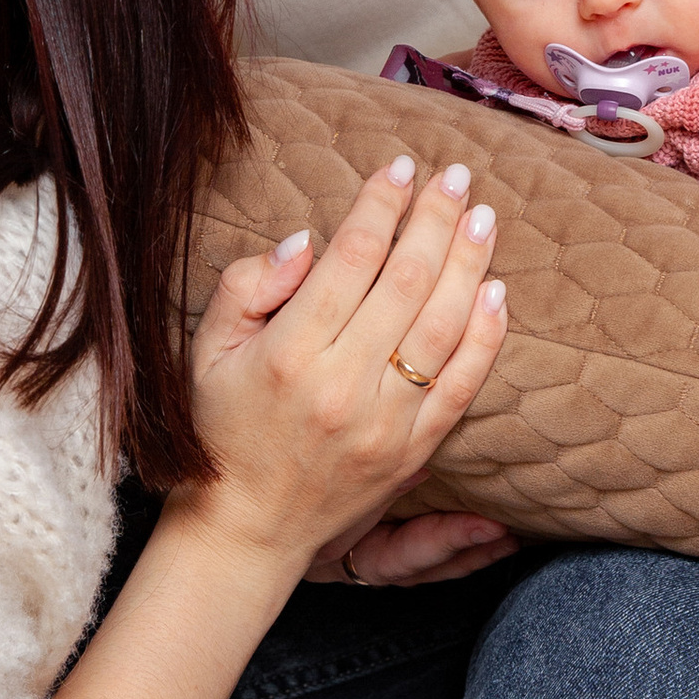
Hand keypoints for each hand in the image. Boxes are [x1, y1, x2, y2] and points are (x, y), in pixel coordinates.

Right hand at [41, 157, 506, 698]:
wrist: (245, 532)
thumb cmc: (219, 431)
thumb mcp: (205, 352)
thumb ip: (248, 286)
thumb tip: (309, 241)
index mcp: (288, 354)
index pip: (350, 258)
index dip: (381, 204)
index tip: (401, 166)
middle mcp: (342, 386)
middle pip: (406, 281)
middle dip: (435, 219)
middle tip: (456, 175)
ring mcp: (385, 423)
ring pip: (443, 326)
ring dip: (468, 264)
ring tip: (481, 217)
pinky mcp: (413, 451)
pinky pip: (462, 383)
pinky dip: (485, 335)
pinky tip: (494, 292)